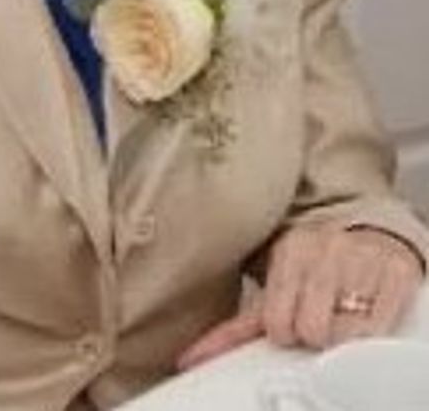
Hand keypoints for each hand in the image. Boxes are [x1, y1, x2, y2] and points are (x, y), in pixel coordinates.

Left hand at [175, 222, 422, 371]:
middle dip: (312, 334)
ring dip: (341, 335)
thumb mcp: (277, 283)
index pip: (277, 320)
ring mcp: (360, 259)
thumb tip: (193, 357)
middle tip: (317, 320)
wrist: (368, 231)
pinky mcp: (394, 272)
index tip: (288, 326)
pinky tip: (364, 313)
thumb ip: (240, 322)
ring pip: (344, 333)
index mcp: (289, 250)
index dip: (284, 332)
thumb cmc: (316, 265)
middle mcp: (324, 249)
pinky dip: (371, 330)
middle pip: (310, 330)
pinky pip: (379, 325)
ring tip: (340, 316)